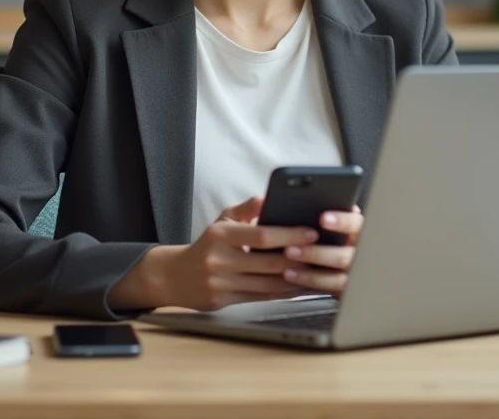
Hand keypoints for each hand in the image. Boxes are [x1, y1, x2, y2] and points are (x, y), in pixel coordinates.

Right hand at [139, 197, 325, 311]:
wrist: (175, 276)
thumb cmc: (207, 245)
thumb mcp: (221, 220)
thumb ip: (246, 209)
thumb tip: (268, 198)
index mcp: (220, 235)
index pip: (260, 235)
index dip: (288, 235)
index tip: (311, 232)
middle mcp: (219, 260)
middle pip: (267, 262)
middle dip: (299, 259)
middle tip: (323, 253)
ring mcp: (221, 283)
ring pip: (267, 284)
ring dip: (296, 279)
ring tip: (318, 271)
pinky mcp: (224, 300)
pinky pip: (261, 297)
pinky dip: (284, 293)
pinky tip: (300, 287)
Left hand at [278, 206, 363, 295]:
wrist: (354, 268)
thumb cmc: (339, 237)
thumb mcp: (339, 224)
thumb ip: (331, 217)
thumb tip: (304, 201)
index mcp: (361, 233)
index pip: (357, 225)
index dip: (342, 221)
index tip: (323, 219)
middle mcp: (361, 254)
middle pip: (344, 256)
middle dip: (316, 252)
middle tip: (291, 246)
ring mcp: (355, 274)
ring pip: (337, 277)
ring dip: (309, 271)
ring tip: (288, 259)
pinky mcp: (346, 289)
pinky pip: (329, 289)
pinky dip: (309, 281)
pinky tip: (290, 275)